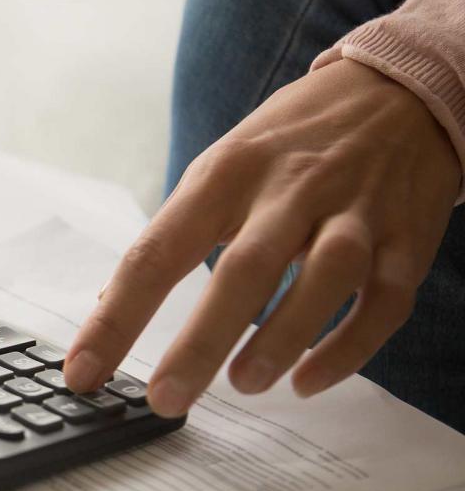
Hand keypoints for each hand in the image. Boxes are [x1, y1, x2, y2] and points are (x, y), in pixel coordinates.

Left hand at [64, 59, 460, 415]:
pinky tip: (310, 381)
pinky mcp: (407, 237)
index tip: (83, 372)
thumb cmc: (286, 145)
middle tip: (166, 399)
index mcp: (225, 174)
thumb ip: (174, 235)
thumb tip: (111, 304)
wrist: (396, 91)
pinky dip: (348, 348)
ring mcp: (355, 211)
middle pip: (243, 268)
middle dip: (201, 341)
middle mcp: (289, 188)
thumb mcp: (219, 169)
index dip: (116, 318)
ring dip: (282, 338)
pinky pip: (384, 300)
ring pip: (325, 277)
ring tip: (244, 384)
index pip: (157, 251)